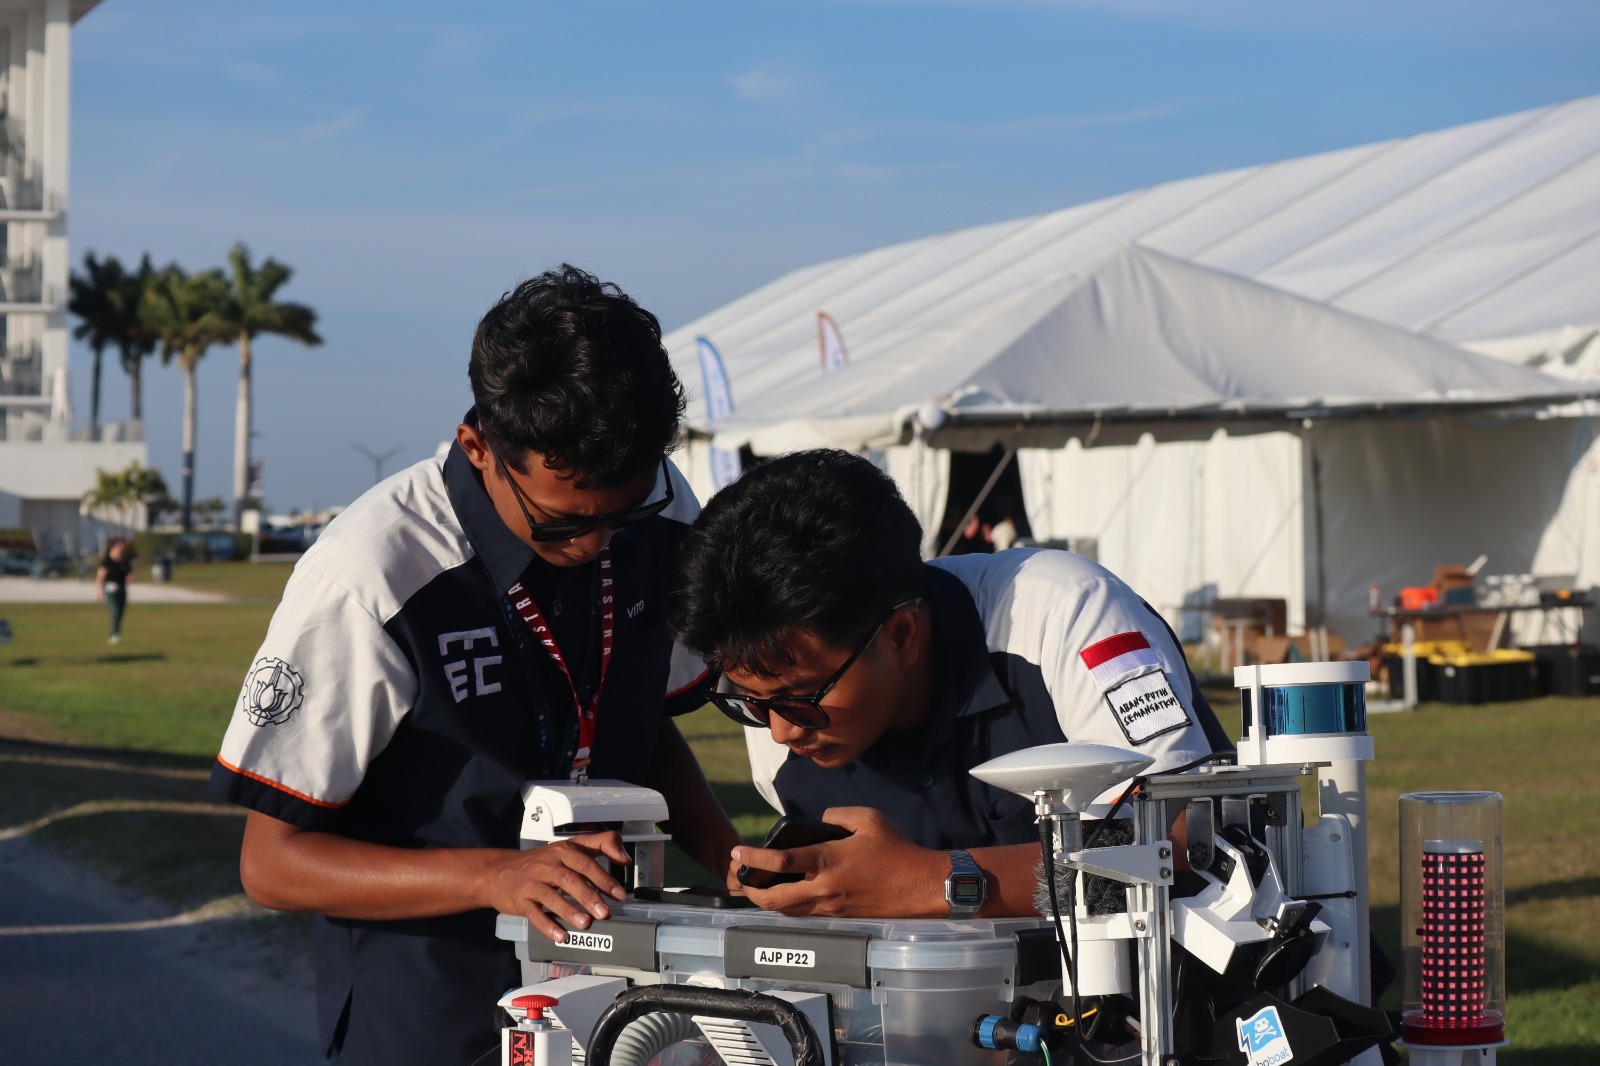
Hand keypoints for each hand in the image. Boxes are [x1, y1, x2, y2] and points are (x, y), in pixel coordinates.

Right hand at [480, 831, 629, 943]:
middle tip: (605, 912)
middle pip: (571, 880)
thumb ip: (601, 845)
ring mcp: (532, 883)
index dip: (604, 879)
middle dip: (590, 896)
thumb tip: (624, 857)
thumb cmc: (541, 861)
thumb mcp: (570, 846)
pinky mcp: (520, 900)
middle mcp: (547, 865)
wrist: (499, 870)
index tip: (618, 894)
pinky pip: (534, 913)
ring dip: (570, 910)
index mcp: (563, 851)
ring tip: (586, 923)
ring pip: (553, 896)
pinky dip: (547, 925)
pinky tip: (560, 935)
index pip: (586, 863)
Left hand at [730, 807, 948, 917]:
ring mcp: (832, 906)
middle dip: (752, 892)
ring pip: (788, 911)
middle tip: (742, 880)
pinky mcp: (841, 916)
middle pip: (775, 899)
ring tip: (760, 887)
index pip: (780, 862)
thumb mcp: (868, 818)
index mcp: (828, 861)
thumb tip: (820, 820)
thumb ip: (836, 815)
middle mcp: (825, 888)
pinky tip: (790, 894)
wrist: (922, 886)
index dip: (754, 857)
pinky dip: (791, 906)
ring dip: (769, 902)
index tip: (738, 851)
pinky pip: (807, 913)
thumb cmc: (897, 850)